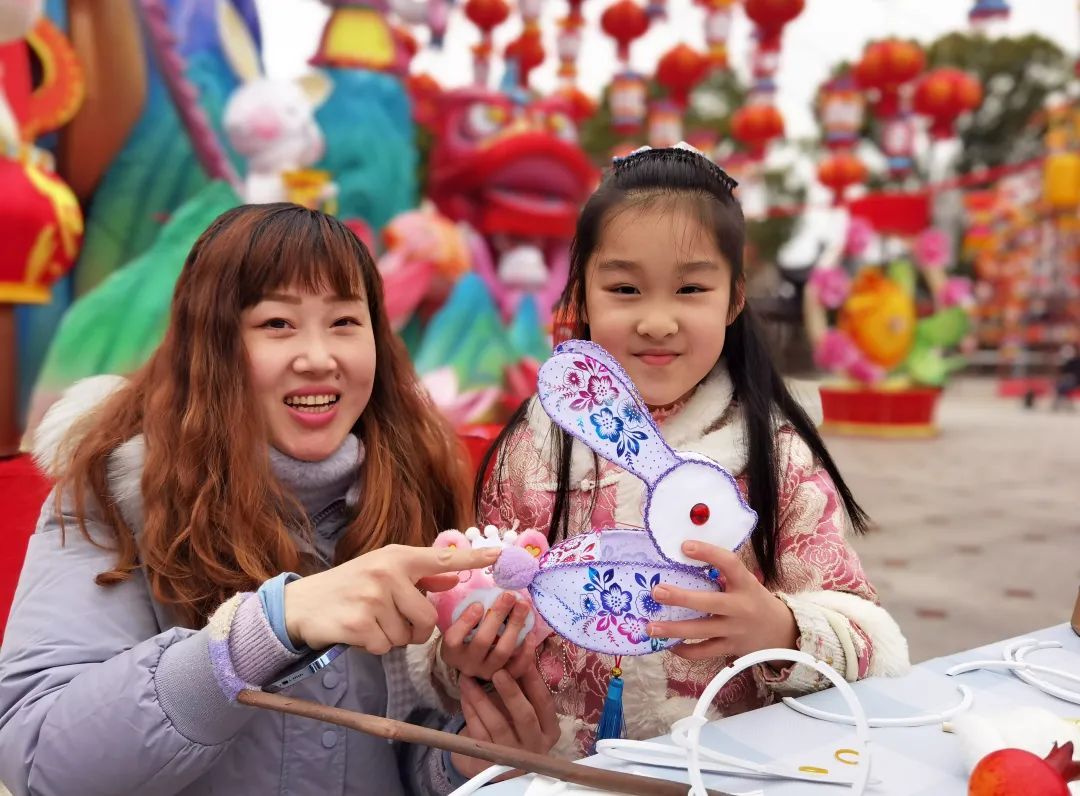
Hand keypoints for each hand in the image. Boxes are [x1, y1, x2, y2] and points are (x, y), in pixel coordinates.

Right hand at [284, 544, 499, 653]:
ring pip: (407, 636)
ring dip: (392, 637)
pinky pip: (386, 647)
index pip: (443, 559)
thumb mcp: (382, 572)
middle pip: (428, 618)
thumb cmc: (349, 586)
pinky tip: (358, 632)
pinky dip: (375, 646)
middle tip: (388, 618)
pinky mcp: (359, 623)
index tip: (501, 554)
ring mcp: (373, 597)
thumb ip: (419, 576)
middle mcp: (387, 573)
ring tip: (370, 621)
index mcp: (397, 557)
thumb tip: (453, 577)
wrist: (301, 604)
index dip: (474, 558)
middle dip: (413, 628)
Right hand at [440, 592, 537, 680]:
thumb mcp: (461, 625)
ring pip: (502, 652)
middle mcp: (468, 664)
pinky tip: (530, 634)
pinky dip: (526, 651)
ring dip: (514, 626)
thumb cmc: (467, 635)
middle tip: (509, 596)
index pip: (454, 639)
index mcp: (452, 651)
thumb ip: (470, 613)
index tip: (479, 604)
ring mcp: (487, 672)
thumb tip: (491, 594)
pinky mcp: (505, 678)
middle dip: (497, 615)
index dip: (466, 621)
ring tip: (522, 606)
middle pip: (482, 641)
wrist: (477, 661)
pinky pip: (518, 668)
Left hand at [450, 665, 559, 779]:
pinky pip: (478, 733)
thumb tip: (519, 652)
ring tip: (469, 677)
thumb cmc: (516, 728)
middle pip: (525, 717)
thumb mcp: (527, 711)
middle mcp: (535, 746)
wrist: (500, 765)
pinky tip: (464, 695)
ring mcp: (512, 756)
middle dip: (511, 692)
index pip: (545, 703)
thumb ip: (525, 688)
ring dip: (481, 698)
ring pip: (497, 725)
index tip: (523, 659)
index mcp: (549, 731)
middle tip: (497, 672)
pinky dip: (470, 711)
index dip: (535, 681)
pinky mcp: (490, 761)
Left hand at [647, 540, 797, 660]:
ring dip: (673, 629)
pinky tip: (668, 644)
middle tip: (656, 591)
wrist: (781, 632)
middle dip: (680, 598)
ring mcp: (735, 630)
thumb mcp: (745, 583)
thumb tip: (684, 557)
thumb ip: (722, 574)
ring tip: (650, 627)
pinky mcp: (730, 648)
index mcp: (745, 584)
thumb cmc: (754, 600)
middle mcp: (741, 607)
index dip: (708, 553)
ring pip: (702, 631)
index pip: (729, 564)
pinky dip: (685, 650)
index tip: (685, 546)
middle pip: (709, 603)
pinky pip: (704, 652)